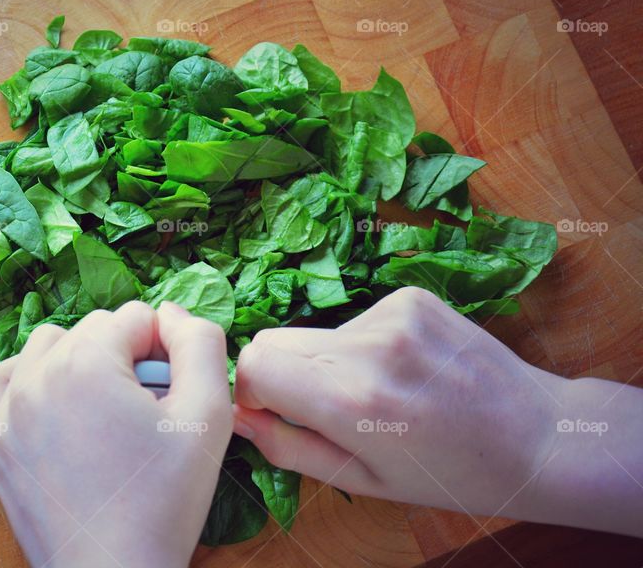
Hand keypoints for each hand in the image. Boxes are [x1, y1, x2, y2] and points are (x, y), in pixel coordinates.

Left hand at [0, 301, 232, 566]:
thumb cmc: (163, 500)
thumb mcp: (208, 416)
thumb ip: (200, 344)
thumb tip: (172, 313)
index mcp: (87, 362)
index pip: (136, 317)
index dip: (165, 350)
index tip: (170, 395)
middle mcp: (37, 375)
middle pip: (93, 329)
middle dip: (124, 357)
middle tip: (144, 411)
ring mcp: (9, 409)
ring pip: (47, 346)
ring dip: (79, 361)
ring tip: (105, 409)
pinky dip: (27, 379)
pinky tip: (55, 404)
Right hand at [233, 287, 642, 536]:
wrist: (538, 437)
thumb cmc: (448, 473)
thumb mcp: (361, 481)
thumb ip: (288, 448)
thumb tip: (238, 415)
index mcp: (352, 400)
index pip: (255, 360)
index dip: (257, 390)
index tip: (281, 412)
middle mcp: (369, 346)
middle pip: (278, 338)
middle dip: (287, 374)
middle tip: (331, 409)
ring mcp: (393, 313)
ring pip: (318, 332)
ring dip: (332, 362)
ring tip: (384, 392)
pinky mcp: (411, 296)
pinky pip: (355, 320)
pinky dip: (365, 346)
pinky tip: (406, 370)